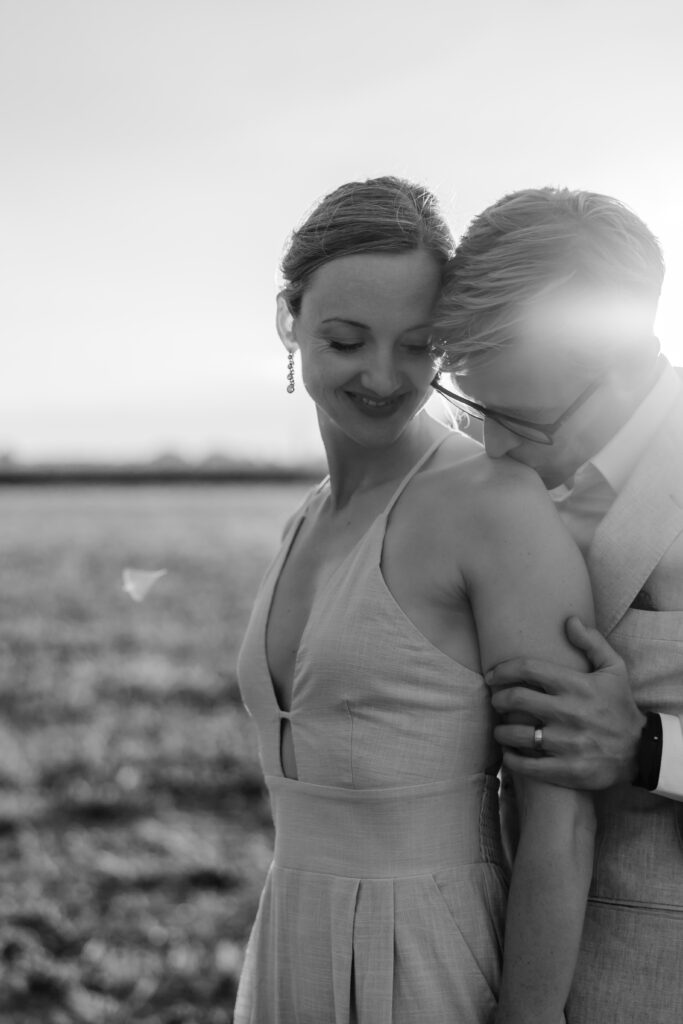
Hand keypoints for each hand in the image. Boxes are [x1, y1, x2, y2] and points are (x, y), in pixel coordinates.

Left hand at [486, 617, 646, 788]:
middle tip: (495, 701)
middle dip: (497, 699)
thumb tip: (570, 620)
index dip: (502, 670)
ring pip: (516, 734)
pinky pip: (526, 766)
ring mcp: (566, 743)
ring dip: (501, 730)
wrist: (640, 751)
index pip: (528, 669)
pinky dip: (510, 759)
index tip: (491, 675)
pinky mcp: (566, 770)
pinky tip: (508, 754)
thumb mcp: (614, 669)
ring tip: (500, 728)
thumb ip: (592, 643)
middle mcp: (569, 713)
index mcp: (576, 686)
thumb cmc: (619, 706)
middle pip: (515, 699)